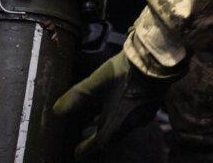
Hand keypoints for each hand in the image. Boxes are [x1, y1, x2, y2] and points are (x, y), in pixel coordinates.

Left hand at [54, 51, 173, 159]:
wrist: (156, 59)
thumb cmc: (124, 73)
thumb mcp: (96, 83)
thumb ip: (77, 96)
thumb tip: (56, 111)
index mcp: (117, 123)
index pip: (99, 144)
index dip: (86, 149)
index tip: (77, 153)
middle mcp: (131, 124)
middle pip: (112, 137)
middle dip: (98, 137)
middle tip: (86, 135)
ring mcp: (144, 114)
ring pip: (124, 126)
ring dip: (110, 125)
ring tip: (98, 118)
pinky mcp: (151, 103)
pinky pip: (133, 116)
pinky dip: (121, 115)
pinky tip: (118, 104)